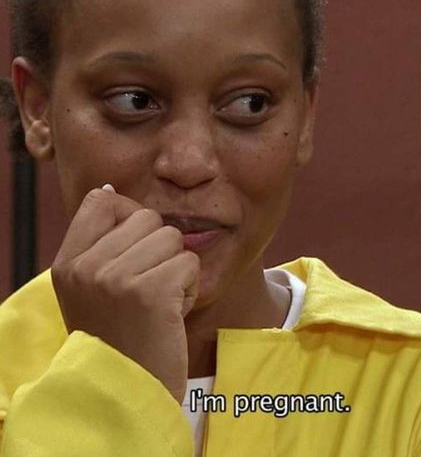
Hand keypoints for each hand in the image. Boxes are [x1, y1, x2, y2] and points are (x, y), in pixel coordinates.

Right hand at [51, 186, 199, 403]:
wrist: (128, 393)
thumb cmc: (119, 337)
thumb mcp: (92, 289)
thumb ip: (100, 243)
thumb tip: (108, 189)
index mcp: (68, 263)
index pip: (101, 200)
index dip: (129, 216)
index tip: (135, 250)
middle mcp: (86, 267)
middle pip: (147, 217)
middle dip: (159, 249)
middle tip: (148, 288)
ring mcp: (115, 278)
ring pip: (172, 237)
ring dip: (176, 269)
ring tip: (159, 302)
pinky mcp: (150, 292)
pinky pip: (189, 261)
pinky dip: (190, 286)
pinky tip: (172, 312)